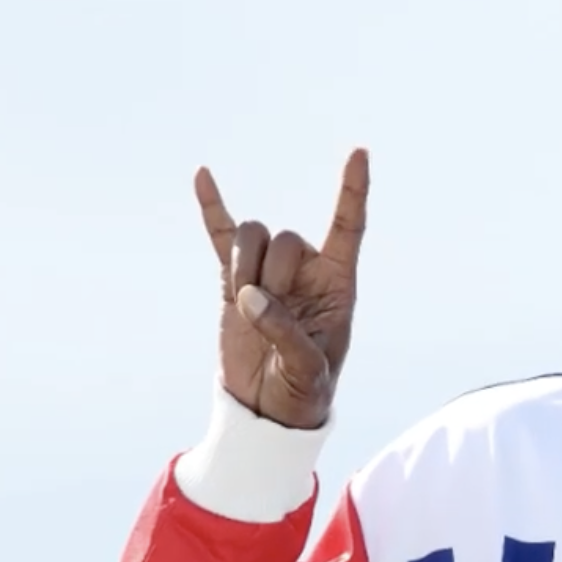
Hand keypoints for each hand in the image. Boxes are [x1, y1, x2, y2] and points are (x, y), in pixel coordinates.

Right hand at [196, 150, 369, 429]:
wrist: (268, 408)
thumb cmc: (304, 390)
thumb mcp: (307, 369)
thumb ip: (285, 332)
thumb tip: (251, 296)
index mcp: (338, 283)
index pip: (349, 226)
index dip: (353, 191)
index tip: (359, 153)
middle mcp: (305, 270)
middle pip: (286, 237)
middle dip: (272, 273)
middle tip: (268, 312)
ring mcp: (268, 272)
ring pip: (253, 237)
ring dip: (244, 265)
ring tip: (246, 303)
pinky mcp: (233, 280)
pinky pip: (220, 237)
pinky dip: (212, 208)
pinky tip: (202, 175)